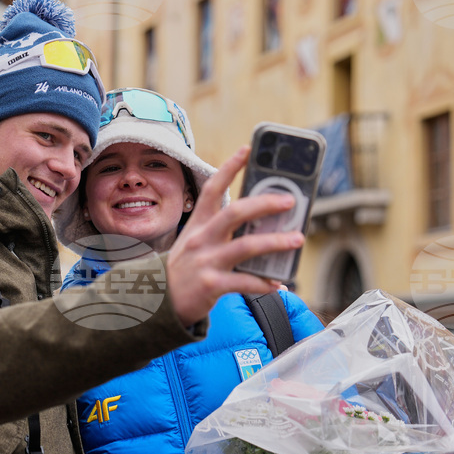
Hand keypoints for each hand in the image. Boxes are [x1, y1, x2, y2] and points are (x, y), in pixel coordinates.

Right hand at [166, 145, 303, 325]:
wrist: (158, 303)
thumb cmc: (184, 270)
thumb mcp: (193, 243)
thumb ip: (218, 231)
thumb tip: (258, 224)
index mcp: (197, 225)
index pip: (212, 189)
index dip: (229, 167)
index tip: (247, 149)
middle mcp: (201, 239)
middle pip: (235, 213)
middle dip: (265, 204)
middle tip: (289, 201)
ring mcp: (205, 261)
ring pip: (246, 247)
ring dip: (275, 242)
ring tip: (296, 240)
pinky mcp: (211, 285)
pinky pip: (244, 282)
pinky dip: (264, 283)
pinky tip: (278, 284)